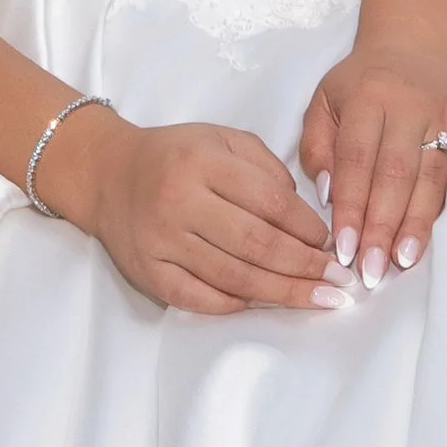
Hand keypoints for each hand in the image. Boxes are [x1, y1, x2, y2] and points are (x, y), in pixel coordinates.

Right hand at [37, 104, 334, 315]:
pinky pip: (196, 298)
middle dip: (305, 267)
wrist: (106, 174)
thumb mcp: (223, 140)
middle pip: (256, 244)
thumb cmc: (175, 157)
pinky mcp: (147, 271)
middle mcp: (180, 202)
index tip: (331, 242)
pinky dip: (232, 305)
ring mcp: (161, 241)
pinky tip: (261, 305)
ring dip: (282, 292)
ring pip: (233, 276)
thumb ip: (267, 169)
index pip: (269, 201)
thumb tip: (306, 217)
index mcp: (203, 163)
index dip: (308, 227)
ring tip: (319, 300)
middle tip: (339, 283)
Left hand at [298, 38, 446, 290]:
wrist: (417, 40)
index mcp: (365, 98)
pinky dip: (434, 212)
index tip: (342, 247)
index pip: (356, 159)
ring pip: (428, 179)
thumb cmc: (360, 81)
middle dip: (381, 226)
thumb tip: (326, 194)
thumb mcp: (324, 100)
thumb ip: (317, 145)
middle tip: (370, 270)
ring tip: (400, 263)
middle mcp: (406, 108)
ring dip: (414, 225)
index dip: (351, 206)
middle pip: (394, 174)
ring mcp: (440, 119)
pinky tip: (422, 241)